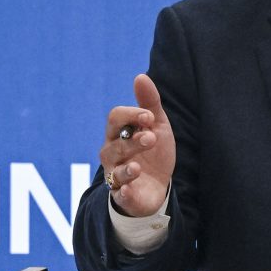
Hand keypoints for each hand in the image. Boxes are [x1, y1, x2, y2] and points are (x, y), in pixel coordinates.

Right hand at [100, 72, 175, 218]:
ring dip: (127, 166)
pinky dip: (123, 189)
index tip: (149, 117)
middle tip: (151, 138)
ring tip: (139, 165)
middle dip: (132, 140)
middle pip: (114, 144)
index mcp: (119, 133)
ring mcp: (116, 174)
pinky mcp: (123, 194)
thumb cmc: (153, 152)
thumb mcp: (157, 126)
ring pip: (114, 169)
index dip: (130, 115)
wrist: (158, 186)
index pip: (115, 118)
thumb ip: (149, 103)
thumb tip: (141, 76)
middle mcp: (112, 153)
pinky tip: (129, 187)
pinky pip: (119, 192)